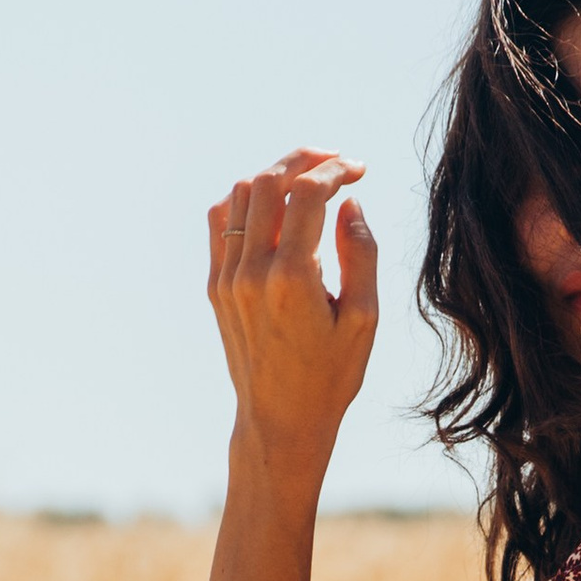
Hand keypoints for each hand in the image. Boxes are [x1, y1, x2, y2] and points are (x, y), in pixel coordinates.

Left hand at [206, 148, 378, 478]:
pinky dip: (246, 201)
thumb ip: (361, 254)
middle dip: (304, 160)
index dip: (336, 170)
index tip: (359, 170)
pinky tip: (274, 208)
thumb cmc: (331, 375)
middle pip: (268, 181)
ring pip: (240, 195)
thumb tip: (350, 204)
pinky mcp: (216, 286)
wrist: (281, 420)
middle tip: (334, 162)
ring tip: (308, 182)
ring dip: (275, 177)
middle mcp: (252, 272)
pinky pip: (221, 222)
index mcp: (292, 279)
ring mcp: (227, 278)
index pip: (307, 193)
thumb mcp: (363, 318)